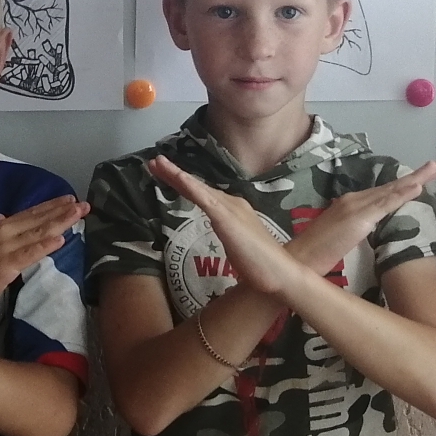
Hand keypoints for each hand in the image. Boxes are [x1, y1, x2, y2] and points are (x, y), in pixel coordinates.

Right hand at [0, 194, 88, 317]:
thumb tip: (3, 216)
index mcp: (1, 225)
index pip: (32, 213)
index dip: (52, 205)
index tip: (71, 199)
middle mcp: (4, 230)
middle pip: (39, 219)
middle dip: (63, 211)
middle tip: (85, 204)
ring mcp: (6, 246)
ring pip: (38, 232)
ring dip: (60, 222)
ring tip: (78, 215)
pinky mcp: (7, 263)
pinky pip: (30, 252)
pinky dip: (46, 245)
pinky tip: (61, 239)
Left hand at [147, 157, 296, 296]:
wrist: (281, 273)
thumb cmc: (261, 265)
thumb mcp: (237, 245)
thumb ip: (227, 236)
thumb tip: (221, 233)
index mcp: (232, 209)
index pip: (202, 194)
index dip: (183, 183)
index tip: (164, 173)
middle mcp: (231, 204)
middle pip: (197, 187)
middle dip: (174, 173)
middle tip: (154, 162)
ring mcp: (230, 209)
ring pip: (197, 188)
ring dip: (176, 175)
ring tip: (157, 164)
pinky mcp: (227, 219)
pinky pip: (205, 199)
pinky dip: (190, 187)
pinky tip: (178, 178)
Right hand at [287, 162, 435, 279]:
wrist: (296, 259)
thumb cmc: (313, 254)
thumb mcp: (336, 237)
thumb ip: (348, 229)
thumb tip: (357, 229)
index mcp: (349, 205)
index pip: (380, 194)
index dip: (401, 186)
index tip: (420, 180)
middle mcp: (353, 200)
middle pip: (389, 187)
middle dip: (415, 176)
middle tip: (435, 165)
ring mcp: (356, 207)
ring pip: (391, 191)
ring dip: (415, 179)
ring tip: (434, 168)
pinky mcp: (359, 219)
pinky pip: (385, 205)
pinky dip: (402, 195)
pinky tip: (417, 188)